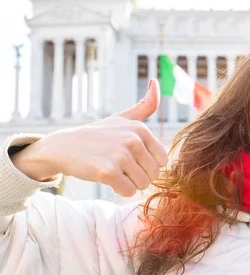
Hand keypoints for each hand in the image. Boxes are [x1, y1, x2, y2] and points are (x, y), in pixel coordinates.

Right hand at [12, 79, 167, 196]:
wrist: (62, 146)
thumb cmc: (98, 135)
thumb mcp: (122, 118)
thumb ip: (144, 105)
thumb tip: (156, 82)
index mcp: (141, 129)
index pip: (162, 161)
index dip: (147, 164)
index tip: (132, 158)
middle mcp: (133, 140)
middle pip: (153, 174)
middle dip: (139, 175)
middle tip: (120, 167)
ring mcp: (120, 155)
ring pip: (142, 184)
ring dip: (129, 183)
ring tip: (114, 171)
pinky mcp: (107, 172)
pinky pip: (129, 192)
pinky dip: (120, 190)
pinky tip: (107, 179)